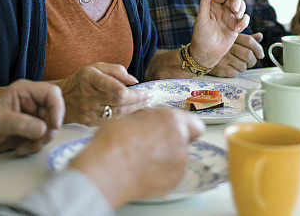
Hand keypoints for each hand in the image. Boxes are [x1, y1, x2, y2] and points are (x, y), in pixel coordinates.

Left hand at [0, 79, 64, 164]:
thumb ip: (21, 124)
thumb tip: (43, 129)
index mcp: (25, 91)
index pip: (52, 93)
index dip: (57, 108)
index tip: (54, 126)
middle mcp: (33, 101)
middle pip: (55, 113)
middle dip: (47, 131)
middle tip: (35, 143)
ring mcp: (35, 115)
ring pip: (51, 128)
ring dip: (40, 142)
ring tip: (22, 147)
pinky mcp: (34, 129)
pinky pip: (44, 138)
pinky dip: (35, 146)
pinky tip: (21, 148)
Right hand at [55, 63, 150, 125]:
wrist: (62, 98)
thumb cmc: (82, 80)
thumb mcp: (96, 67)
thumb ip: (116, 70)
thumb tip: (134, 80)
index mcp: (90, 79)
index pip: (115, 88)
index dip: (132, 92)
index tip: (145, 90)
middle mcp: (89, 96)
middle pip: (119, 101)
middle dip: (137, 100)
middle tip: (149, 97)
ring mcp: (89, 111)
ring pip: (118, 113)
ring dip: (135, 109)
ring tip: (145, 103)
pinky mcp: (90, 122)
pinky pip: (112, 121)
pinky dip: (125, 117)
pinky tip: (134, 112)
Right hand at [69, 108, 204, 207]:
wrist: (107, 170)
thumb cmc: (114, 142)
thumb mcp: (131, 118)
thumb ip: (149, 121)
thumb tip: (149, 124)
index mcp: (171, 119)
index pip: (192, 123)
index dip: (182, 127)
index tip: (172, 130)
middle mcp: (180, 140)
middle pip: (185, 140)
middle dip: (173, 142)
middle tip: (154, 146)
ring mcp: (179, 162)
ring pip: (178, 158)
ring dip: (166, 158)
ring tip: (143, 161)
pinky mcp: (173, 181)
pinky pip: (171, 174)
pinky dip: (161, 173)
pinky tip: (144, 172)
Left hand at [189, 0, 249, 67]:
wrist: (207, 53)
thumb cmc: (200, 36)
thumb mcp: (201, 19)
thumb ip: (204, 2)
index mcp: (212, 4)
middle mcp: (222, 9)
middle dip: (238, 2)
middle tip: (236, 11)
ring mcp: (230, 17)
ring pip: (242, 7)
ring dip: (242, 10)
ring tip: (237, 18)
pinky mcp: (236, 26)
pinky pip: (244, 19)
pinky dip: (244, 22)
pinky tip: (237, 29)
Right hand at [209, 32, 263, 76]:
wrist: (199, 54)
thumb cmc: (218, 46)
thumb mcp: (231, 38)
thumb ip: (246, 38)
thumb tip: (259, 37)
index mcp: (231, 37)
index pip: (249, 41)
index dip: (258, 48)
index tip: (261, 54)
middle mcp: (227, 47)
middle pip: (248, 55)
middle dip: (253, 61)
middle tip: (251, 62)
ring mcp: (223, 59)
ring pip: (243, 66)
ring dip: (244, 67)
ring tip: (240, 65)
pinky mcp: (220, 69)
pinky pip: (235, 73)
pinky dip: (236, 72)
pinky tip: (232, 68)